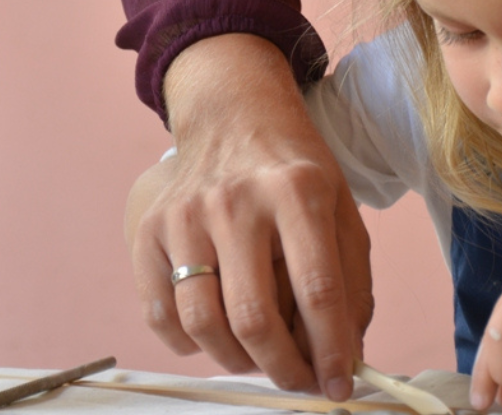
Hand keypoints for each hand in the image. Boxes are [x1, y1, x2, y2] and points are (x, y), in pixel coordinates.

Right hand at [125, 34, 373, 399]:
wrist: (234, 116)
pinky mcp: (150, 230)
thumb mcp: (341, 211)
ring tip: (259, 356)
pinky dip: (190, 344)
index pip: (318, 290)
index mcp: (298, 192)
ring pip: (204, 324)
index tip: (338, 386)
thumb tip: (345, 359)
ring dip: (238, 361)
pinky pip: (162, 315)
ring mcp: (186, 215)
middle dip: (283, 369)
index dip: (331, 350)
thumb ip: (351, 284)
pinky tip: (215, 333)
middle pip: (254, 318)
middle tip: (300, 381)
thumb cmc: (294, 172)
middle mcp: (237, 201)